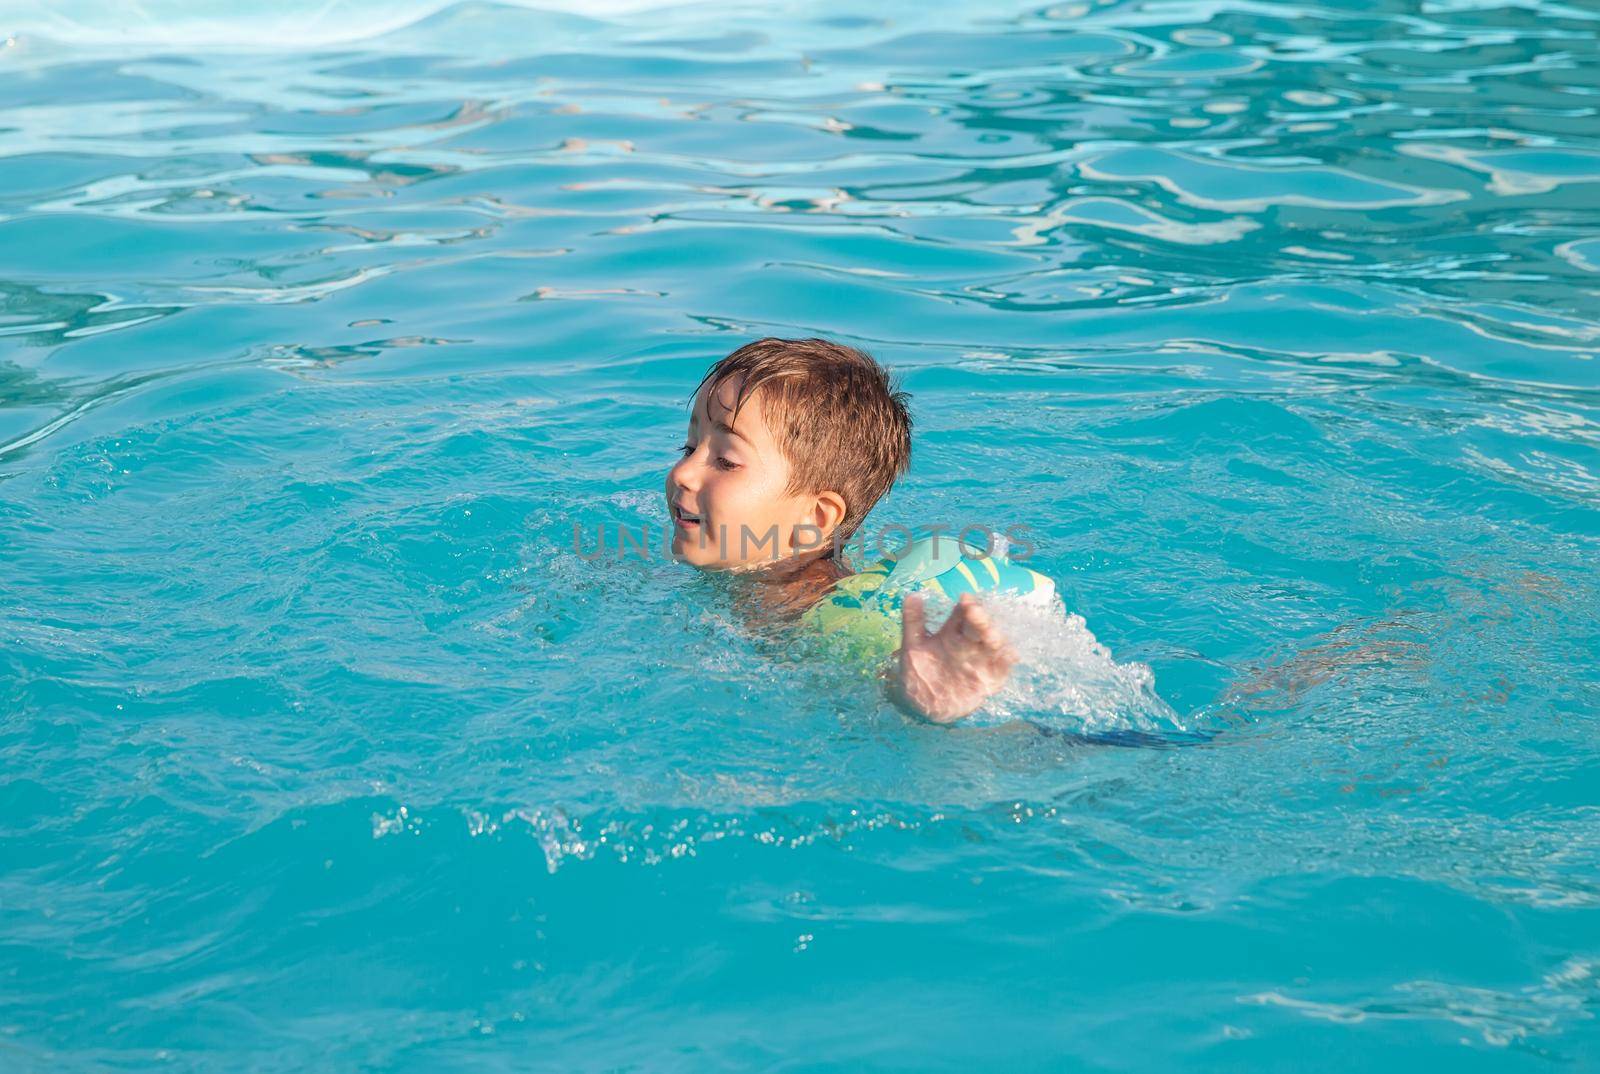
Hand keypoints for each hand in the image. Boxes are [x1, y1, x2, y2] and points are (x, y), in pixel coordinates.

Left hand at [891, 591, 1017, 723]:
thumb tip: (912, 593)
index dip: (967, 605)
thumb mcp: (912, 647)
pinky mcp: (990, 679)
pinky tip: (1010, 655)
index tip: (965, 599)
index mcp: (952, 633)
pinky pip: (1002, 669)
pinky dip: (1008, 661)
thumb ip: (913, 622)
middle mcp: (969, 643)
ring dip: (995, 638)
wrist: (924, 707)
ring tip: (992, 636)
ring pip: (993, 645)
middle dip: (981, 619)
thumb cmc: (918, 674)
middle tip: (976, 613)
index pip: (963, 614)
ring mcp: (981, 661)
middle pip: (980, 627)